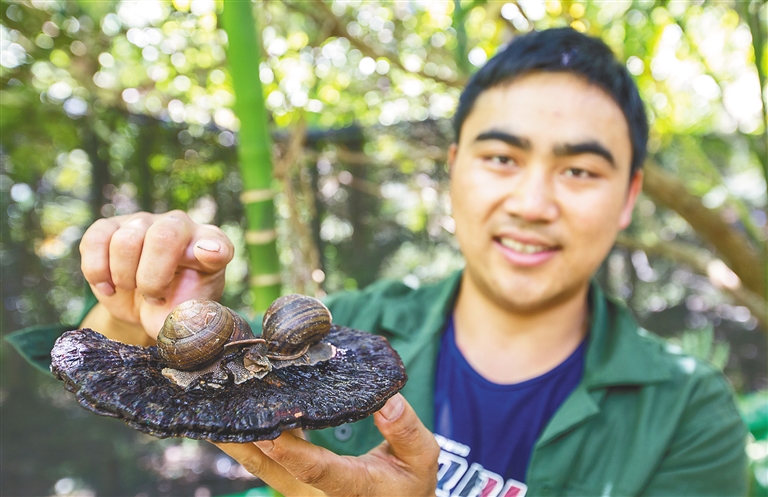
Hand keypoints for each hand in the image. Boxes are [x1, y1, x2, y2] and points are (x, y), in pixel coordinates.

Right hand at [79, 211, 233, 340]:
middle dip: (152, 278)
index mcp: (210, 246)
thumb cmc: (175, 305)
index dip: (213, 249)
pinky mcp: (110, 227)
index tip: (208, 258)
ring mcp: (144, 222)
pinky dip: (97, 271)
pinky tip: (109, 286)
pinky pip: (95, 241)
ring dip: (124, 276)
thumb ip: (190, 316)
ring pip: (126, 240)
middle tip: (153, 297)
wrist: (145, 305)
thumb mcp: (189, 315)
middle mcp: (179, 226)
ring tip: (131, 289)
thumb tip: (180, 315)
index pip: (216, 243)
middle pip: (163, 236)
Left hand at [216, 393, 438, 496]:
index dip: (293, 452)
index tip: (271, 430)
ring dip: (238, 441)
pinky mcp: (294, 485)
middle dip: (244, 442)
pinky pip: (265, 465)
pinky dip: (250, 440)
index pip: (318, 472)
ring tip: (214, 410)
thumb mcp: (423, 458)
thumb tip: (387, 400)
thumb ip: (406, 430)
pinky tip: (235, 416)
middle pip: (273, 471)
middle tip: (219, 412)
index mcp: (353, 489)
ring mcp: (302, 494)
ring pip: (262, 469)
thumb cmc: (409, 484)